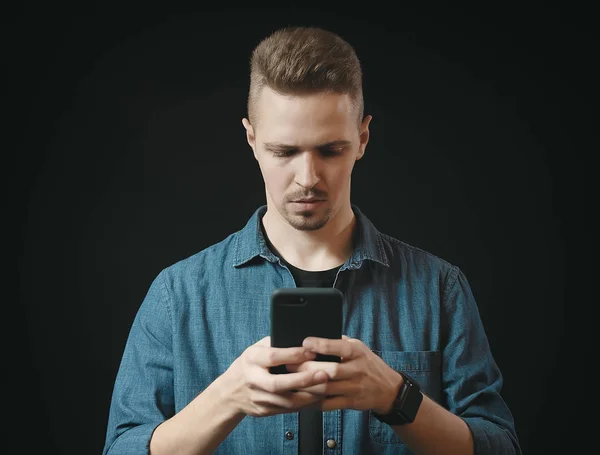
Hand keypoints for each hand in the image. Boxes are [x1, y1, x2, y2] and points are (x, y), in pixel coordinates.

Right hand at [222, 336, 328, 417]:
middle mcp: (253, 379)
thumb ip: (274, 344)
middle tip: (323, 374)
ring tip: (325, 388)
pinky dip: (303, 405)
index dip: (293, 355)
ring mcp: (258, 398)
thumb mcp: (256, 349)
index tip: (312, 352)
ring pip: (285, 401)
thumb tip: (300, 339)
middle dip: (303, 380)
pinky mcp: (264, 411)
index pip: (273, 357)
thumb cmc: (248, 366)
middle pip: (279, 383)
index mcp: (252, 359)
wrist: (230, 393)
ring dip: (308, 396)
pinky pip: (287, 409)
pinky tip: (316, 399)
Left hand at [287, 335, 402, 413]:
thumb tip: (315, 334)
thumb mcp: (359, 347)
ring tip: (290, 381)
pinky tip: (301, 397)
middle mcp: (357, 370)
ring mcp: (354, 388)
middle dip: (307, 367)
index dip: (321, 344)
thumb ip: (339, 342)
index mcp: (358, 352)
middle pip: (330, 370)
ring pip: (326, 389)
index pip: (339, 347)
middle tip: (289, 364)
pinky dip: (313, 402)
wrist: (388, 389)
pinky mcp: (350, 403)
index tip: (304, 342)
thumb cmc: (368, 364)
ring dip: (306, 385)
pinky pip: (328, 404)